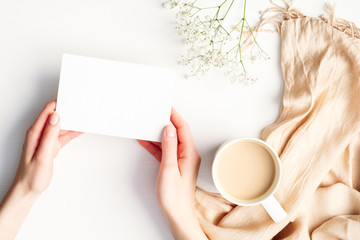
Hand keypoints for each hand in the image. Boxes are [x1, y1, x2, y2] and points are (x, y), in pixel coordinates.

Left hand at [0, 100, 81, 238]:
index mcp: (35, 133)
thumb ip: (49, 135)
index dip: (60, 104)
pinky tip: (80, 130)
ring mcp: (45, 140)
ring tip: (85, 117)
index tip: (72, 101)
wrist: (28, 190)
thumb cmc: (31, 176)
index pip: (48, 111)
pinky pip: (63, 135)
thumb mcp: (43, 155)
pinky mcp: (51, 146)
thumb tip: (55, 117)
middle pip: (56, 116)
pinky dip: (72, 132)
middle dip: (68, 110)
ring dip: (72, 121)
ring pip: (61, 125)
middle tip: (82, 108)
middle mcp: (39, 134)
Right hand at [138, 109, 206, 239]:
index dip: (175, 117)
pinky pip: (165, 151)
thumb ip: (169, 147)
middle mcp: (187, 155)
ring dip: (158, 134)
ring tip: (146, 126)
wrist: (177, 214)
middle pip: (177, 133)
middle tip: (154, 114)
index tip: (166, 107)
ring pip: (169, 142)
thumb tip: (169, 129)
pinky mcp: (174, 166)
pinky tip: (145, 141)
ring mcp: (181, 160)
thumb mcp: (169, 168)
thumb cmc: (175, 196)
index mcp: (190, 153)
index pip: (183, 129)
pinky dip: (155, 146)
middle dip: (165, 123)